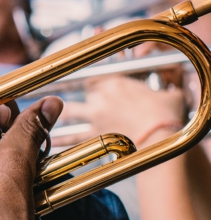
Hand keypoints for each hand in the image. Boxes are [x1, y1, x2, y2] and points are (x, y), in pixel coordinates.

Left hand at [55, 76, 184, 147]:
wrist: (162, 137)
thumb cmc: (168, 114)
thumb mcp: (169, 93)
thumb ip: (164, 87)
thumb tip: (173, 83)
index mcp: (117, 82)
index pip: (96, 77)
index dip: (92, 80)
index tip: (87, 82)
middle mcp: (101, 96)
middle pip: (84, 92)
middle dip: (81, 95)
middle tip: (73, 97)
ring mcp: (95, 116)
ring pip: (70, 110)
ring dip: (60, 112)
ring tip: (46, 112)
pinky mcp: (94, 135)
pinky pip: (72, 137)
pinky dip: (59, 139)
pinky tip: (48, 141)